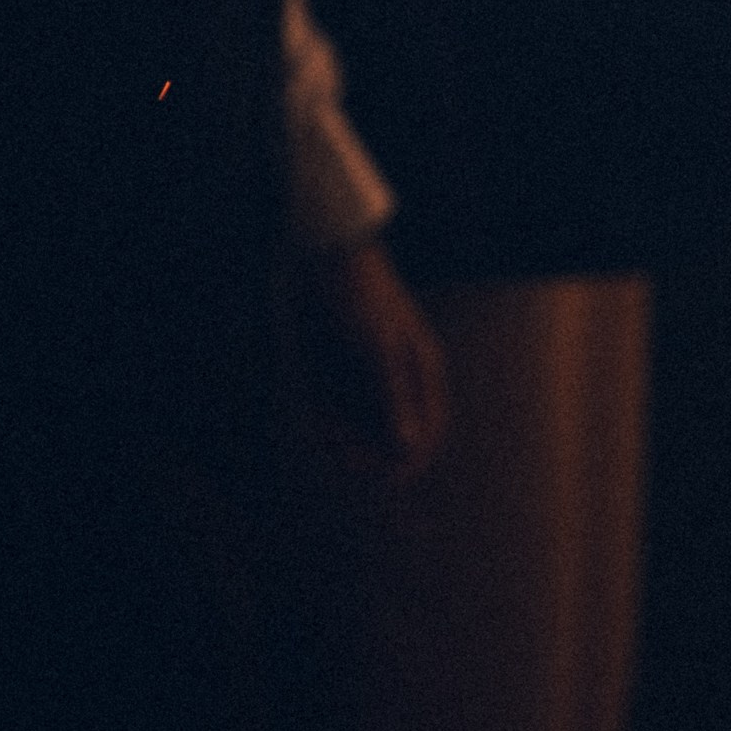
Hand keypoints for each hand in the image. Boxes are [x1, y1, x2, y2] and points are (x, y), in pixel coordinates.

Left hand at [298, 238, 449, 480]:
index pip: (428, 430)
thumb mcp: (377, 346)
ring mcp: (364, 369)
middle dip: (363, 449)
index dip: (408, 462)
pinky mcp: (337, 364)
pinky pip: (330, 403)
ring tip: (315, 433)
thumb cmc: (357, 291)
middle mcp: (396, 374)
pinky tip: (303, 413)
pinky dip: (318, 413)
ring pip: (354, 422)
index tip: (383, 482)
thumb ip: (393, 397)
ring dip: (336, 434)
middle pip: (387, 432)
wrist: (320, 247)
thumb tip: (407, 447)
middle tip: (337, 459)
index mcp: (420, 368)